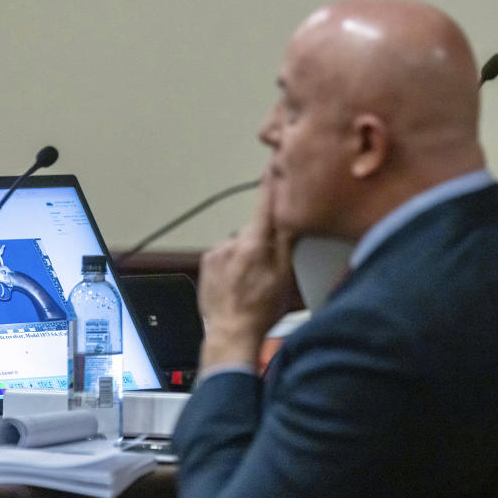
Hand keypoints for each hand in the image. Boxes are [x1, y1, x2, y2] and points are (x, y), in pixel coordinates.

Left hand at [196, 178, 295, 370]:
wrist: (230, 334)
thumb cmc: (261, 311)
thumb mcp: (285, 275)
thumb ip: (287, 240)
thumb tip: (291, 211)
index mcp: (254, 243)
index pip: (265, 202)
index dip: (271, 181)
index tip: (274, 162)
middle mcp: (232, 242)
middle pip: (254, 229)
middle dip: (263, 240)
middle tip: (271, 267)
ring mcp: (216, 252)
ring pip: (239, 244)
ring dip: (247, 255)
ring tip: (253, 281)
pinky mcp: (206, 263)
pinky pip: (225, 255)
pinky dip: (233, 264)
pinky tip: (238, 283)